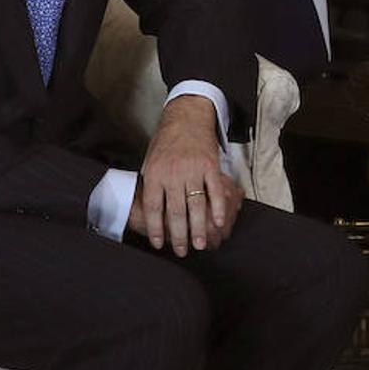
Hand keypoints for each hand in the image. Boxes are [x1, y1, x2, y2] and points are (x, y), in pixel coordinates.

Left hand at [137, 94, 234, 255]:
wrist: (186, 118)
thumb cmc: (166, 142)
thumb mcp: (150, 162)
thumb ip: (152, 185)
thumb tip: (151, 214)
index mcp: (155, 174)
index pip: (154, 208)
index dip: (156, 229)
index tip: (160, 244)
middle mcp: (173, 173)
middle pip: (175, 212)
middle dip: (179, 235)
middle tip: (183, 251)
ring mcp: (193, 170)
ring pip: (196, 205)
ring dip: (199, 228)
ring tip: (201, 244)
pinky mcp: (211, 166)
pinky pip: (215, 191)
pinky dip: (218, 208)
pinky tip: (218, 223)